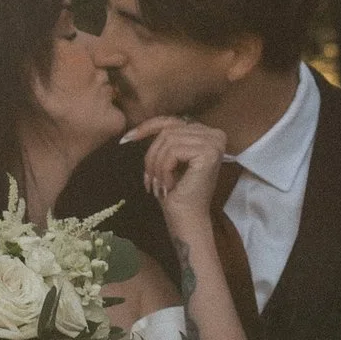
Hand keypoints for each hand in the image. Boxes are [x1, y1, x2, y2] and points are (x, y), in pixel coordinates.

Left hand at [130, 112, 230, 250]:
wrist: (186, 218)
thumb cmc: (176, 191)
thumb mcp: (167, 157)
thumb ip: (163, 137)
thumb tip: (134, 129)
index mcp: (207, 132)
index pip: (171, 121)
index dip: (146, 128)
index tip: (126, 139)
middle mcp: (215, 134)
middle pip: (168, 131)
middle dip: (152, 155)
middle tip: (150, 180)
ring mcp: (214, 143)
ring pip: (168, 141)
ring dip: (157, 165)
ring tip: (159, 184)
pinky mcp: (209, 153)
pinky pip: (173, 152)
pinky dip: (164, 169)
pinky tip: (169, 185)